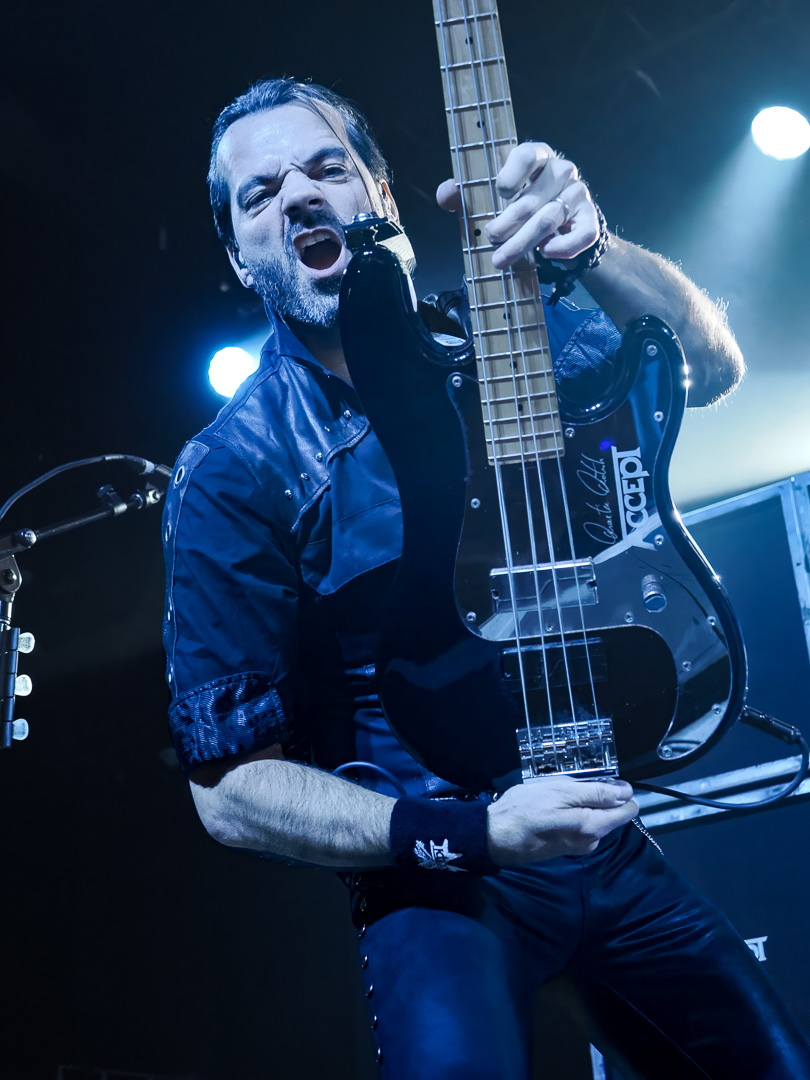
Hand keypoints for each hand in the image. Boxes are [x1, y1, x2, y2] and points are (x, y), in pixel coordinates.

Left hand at [436, 142, 598, 269]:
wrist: (556, 227)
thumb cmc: (516, 205)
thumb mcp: (488, 197)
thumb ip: (465, 193)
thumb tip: (446, 193)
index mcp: (536, 155)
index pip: (528, 154)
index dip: (512, 173)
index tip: (499, 192)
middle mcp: (561, 169)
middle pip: (533, 198)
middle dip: (508, 223)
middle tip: (490, 238)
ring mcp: (578, 193)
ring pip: (550, 219)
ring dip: (523, 243)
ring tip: (501, 260)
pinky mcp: (591, 218)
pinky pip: (582, 234)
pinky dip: (563, 247)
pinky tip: (545, 253)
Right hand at [486, 776, 637, 864]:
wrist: (496, 836)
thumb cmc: (526, 809)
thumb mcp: (561, 792)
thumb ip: (597, 793)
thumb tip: (627, 791)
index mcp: (594, 827)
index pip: (629, 810)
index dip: (619, 791)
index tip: (597, 781)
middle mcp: (592, 841)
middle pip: (611, 813)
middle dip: (596, 796)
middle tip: (567, 787)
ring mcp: (579, 846)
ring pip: (594, 817)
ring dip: (581, 804)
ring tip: (555, 797)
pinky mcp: (566, 847)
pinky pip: (580, 825)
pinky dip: (571, 813)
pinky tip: (550, 808)